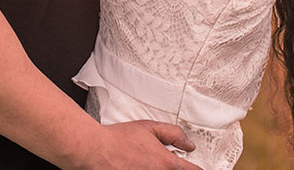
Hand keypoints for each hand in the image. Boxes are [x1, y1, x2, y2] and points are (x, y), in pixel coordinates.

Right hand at [77, 120, 200, 169]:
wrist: (96, 150)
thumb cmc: (119, 139)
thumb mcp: (150, 128)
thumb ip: (174, 134)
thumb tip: (188, 144)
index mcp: (166, 163)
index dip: (196, 169)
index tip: (196, 168)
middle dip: (176, 169)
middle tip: (166, 163)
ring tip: (149, 164)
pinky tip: (140, 166)